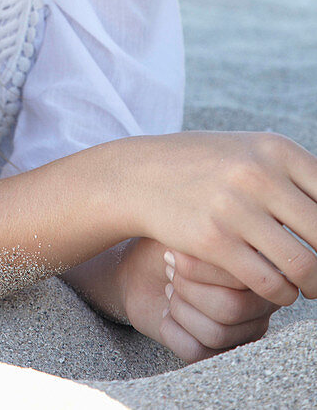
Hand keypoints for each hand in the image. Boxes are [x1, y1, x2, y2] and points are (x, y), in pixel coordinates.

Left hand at [120, 238, 278, 362]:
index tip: (172, 253)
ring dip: (180, 309)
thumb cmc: (167, 243)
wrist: (139, 268)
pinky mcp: (220, 353)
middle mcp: (263, 301)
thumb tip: (214, 242)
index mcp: (261, 264)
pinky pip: (198, 352)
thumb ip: (204, 231)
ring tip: (170, 291)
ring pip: (217, 333)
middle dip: (188, 288)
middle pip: (232, 308)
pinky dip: (172, 330)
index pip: (241, 276)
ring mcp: (245, 331)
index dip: (198, 267)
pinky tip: (167, 314)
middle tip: (169, 272)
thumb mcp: (184, 227)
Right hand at [126, 131, 316, 306]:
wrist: (141, 174)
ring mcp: (235, 207)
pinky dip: (282, 294)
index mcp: (275, 148)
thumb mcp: (249, 152)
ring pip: (304, 265)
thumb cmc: (204, 166)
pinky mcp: (214, 241)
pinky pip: (270, 282)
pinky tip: (277, 289)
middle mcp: (259, 173)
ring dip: (313, 284)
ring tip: (306, 286)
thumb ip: (293, 175)